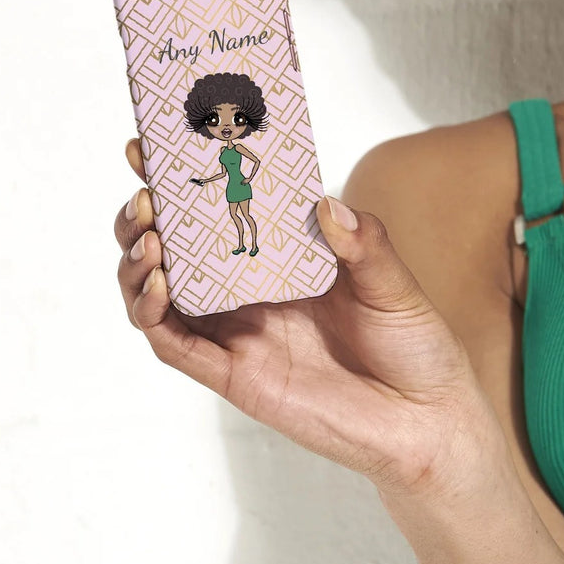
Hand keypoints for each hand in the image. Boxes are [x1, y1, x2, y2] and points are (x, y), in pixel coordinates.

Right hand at [114, 140, 492, 496]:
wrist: (426, 419)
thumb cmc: (413, 343)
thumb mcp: (393, 281)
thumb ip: (364, 243)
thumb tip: (325, 203)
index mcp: (285, 257)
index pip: (225, 210)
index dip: (186, 179)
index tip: (155, 144)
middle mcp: (252, 290)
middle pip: (177, 247)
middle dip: (148, 215)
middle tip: (146, 190)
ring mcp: (238, 331)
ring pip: (161, 294)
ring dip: (138, 260)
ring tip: (148, 233)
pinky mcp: (234, 374)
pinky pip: (175, 344)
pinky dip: (153, 314)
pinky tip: (159, 284)